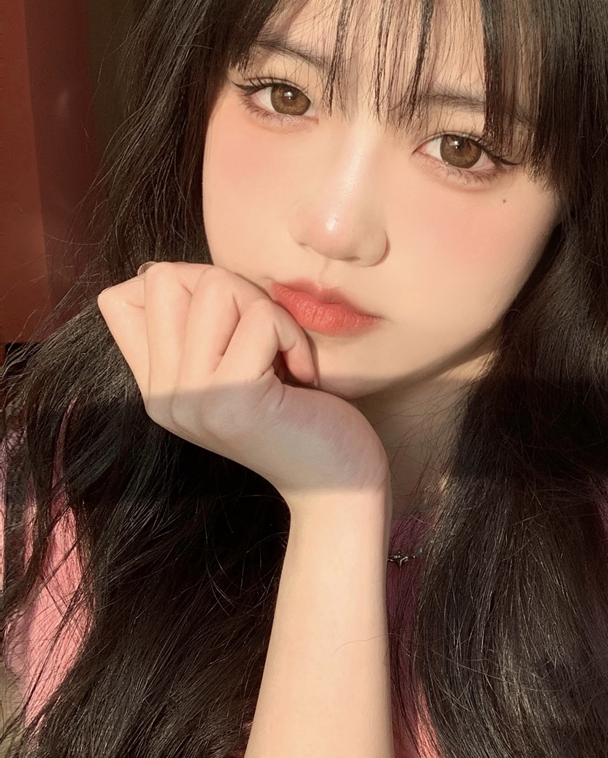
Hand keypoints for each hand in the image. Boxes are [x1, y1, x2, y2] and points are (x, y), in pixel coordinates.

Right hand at [96, 262, 390, 515]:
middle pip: (165, 278)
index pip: (119, 300)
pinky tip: (304, 377)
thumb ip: (198, 329)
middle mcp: (163, 396)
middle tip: (266, 336)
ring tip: (286, 356)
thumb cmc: (300, 418)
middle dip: (231, 288)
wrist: (338, 489)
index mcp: (157, 388)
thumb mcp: (234, 368)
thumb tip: (159, 268)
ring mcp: (193, 399)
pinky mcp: (234, 399)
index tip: (230, 322)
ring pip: (215, 286)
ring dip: (268, 310)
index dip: (180, 283)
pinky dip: (293, 336)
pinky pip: (260, 317)